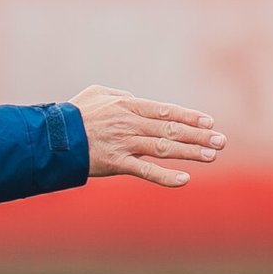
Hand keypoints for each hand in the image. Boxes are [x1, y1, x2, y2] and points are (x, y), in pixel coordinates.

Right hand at [68, 85, 225, 187]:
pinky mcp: (115, 163)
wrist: (51, 137)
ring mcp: (123, 144)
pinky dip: (165, 176)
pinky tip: (185, 179)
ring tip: (212, 156)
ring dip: (190, 152)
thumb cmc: (73, 114)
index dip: (189, 116)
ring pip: (163, 148)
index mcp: (126, 105)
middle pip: (171, 129)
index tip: (209, 122)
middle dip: (199, 135)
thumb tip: (134, 96)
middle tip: (221, 141)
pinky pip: (145, 171)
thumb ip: (119, 94)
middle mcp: (129, 123)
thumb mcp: (96, 94)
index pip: (165, 110)